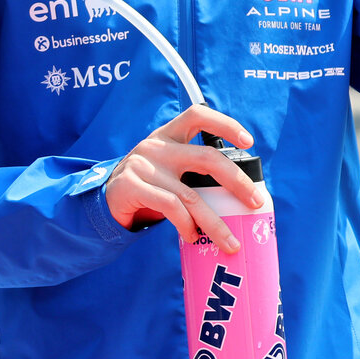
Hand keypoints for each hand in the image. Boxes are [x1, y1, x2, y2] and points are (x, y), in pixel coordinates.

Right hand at [106, 104, 264, 253]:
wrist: (104, 199)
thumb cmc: (147, 187)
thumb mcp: (167, 170)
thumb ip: (192, 172)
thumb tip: (238, 196)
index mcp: (168, 135)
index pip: (197, 115)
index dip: (225, 124)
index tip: (248, 141)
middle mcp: (157, 146)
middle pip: (206, 157)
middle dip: (236, 181)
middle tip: (255, 202)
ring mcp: (143, 165)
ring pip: (191, 195)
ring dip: (215, 223)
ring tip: (230, 243)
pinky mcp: (132, 186)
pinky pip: (170, 208)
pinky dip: (187, 225)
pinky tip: (193, 237)